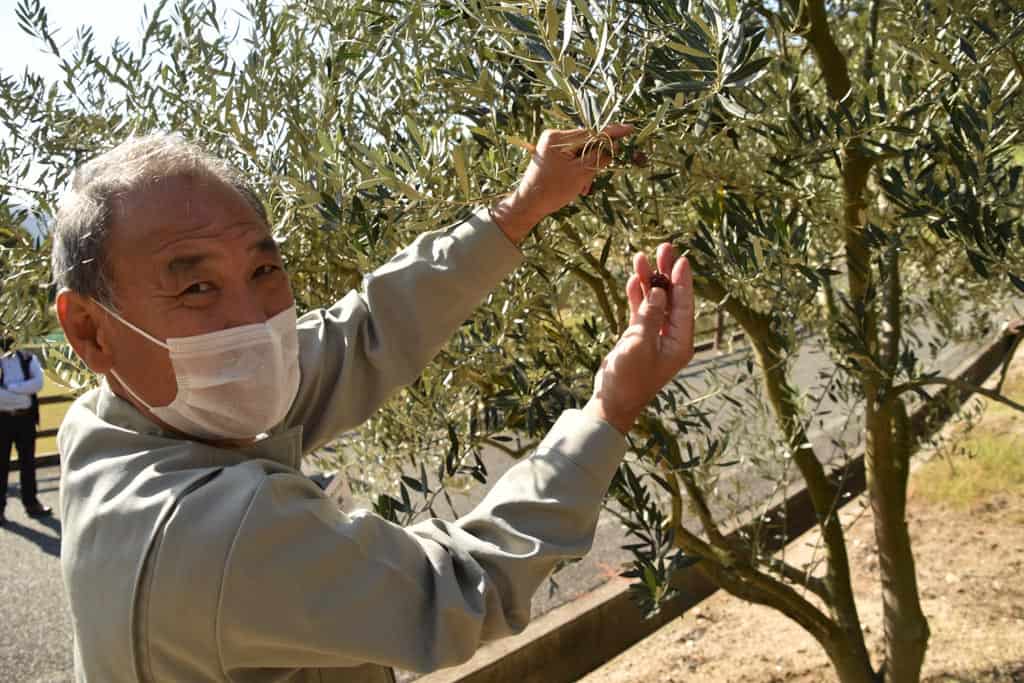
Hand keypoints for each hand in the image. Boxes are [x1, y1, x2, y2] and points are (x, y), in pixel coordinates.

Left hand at [491, 124, 633, 242]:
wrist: (529, 204)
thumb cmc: (553, 190)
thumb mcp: (581, 174)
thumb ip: (599, 158)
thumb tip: (613, 147)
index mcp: (558, 137)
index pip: (591, 133)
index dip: (612, 133)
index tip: (630, 128)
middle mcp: (553, 137)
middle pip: (587, 144)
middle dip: (594, 162)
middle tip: (591, 179)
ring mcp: (551, 145)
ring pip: (581, 153)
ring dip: (586, 170)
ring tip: (583, 188)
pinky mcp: (551, 155)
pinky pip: (573, 159)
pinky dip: (579, 171)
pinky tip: (578, 186)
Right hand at [584, 244, 695, 433]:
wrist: (612, 401)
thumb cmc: (628, 379)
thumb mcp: (639, 346)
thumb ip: (650, 317)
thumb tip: (660, 291)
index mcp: (679, 343)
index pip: (684, 306)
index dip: (682, 282)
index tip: (681, 260)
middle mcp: (671, 337)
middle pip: (672, 299)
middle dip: (666, 274)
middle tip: (664, 248)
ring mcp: (655, 336)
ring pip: (654, 302)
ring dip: (648, 281)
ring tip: (641, 257)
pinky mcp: (639, 337)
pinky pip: (641, 311)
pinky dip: (636, 296)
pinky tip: (632, 279)